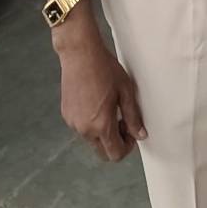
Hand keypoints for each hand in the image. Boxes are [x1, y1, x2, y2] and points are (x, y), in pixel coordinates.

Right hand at [56, 25, 145, 161]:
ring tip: (109, 108)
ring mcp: (73, 123)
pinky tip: (95, 103)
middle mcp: (84, 129)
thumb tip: (140, 135)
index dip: (127, 147)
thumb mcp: (125, 91)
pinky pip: (81, 127)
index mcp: (101, 125)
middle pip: (102, 151)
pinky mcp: (66, 115)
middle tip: (122, 121)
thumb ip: (133, 117)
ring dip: (102, 132)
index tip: (131, 132)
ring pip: (91, 139)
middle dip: (115, 141)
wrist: (80, 53)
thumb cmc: (104, 68)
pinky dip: (90, 123)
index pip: (115, 154)